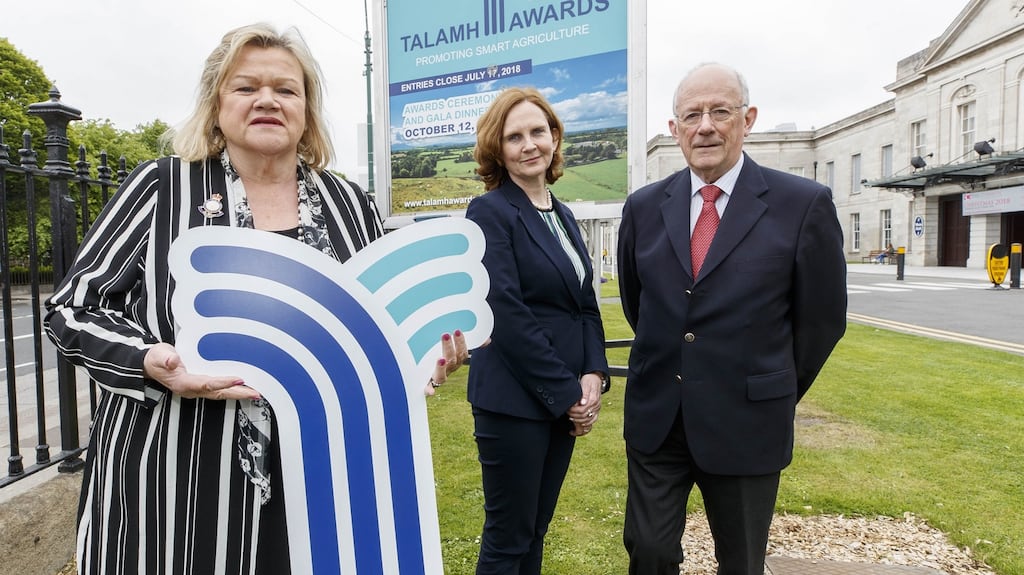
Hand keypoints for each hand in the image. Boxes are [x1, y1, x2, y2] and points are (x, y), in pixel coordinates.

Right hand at [143, 342, 259, 400]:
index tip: (239, 379)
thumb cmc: (156, 359)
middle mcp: (192, 389)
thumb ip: (165, 358)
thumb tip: (173, 360)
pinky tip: (243, 387)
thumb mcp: (158, 355)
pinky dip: (232, 389)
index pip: (207, 384)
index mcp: (183, 383)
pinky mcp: (201, 385)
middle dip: (237, 393)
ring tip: (254, 392)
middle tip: (255, 393)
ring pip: (220, 393)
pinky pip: (219, 389)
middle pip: (218, 393)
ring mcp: (197, 389)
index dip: (223, 382)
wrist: (151, 364)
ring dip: (237, 393)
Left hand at [423, 330, 469, 395]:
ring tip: (441, 358)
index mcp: (455, 362)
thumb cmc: (442, 360)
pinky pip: (428, 389)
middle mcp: (448, 370)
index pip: (462, 354)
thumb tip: (488, 340)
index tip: (457, 331)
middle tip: (445, 335)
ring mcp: (437, 378)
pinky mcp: (426, 385)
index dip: (461, 344)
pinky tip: (431, 392)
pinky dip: (430, 390)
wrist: (426, 376)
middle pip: (451, 361)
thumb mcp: (453, 350)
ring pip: (441, 375)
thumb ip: (465, 343)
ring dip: (441, 367)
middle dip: (449, 348)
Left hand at [567, 372, 603, 435]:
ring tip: (571, 417)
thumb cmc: (588, 380)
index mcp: (593, 399)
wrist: (595, 378)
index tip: (567, 409)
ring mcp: (597, 408)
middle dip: (574, 416)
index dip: (573, 411)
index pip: (582, 410)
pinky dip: (587, 422)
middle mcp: (596, 405)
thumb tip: (582, 403)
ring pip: (589, 419)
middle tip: (567, 413)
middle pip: (584, 416)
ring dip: (579, 420)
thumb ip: (584, 394)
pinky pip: (594, 419)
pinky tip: (581, 423)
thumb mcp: (585, 384)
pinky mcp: (597, 409)